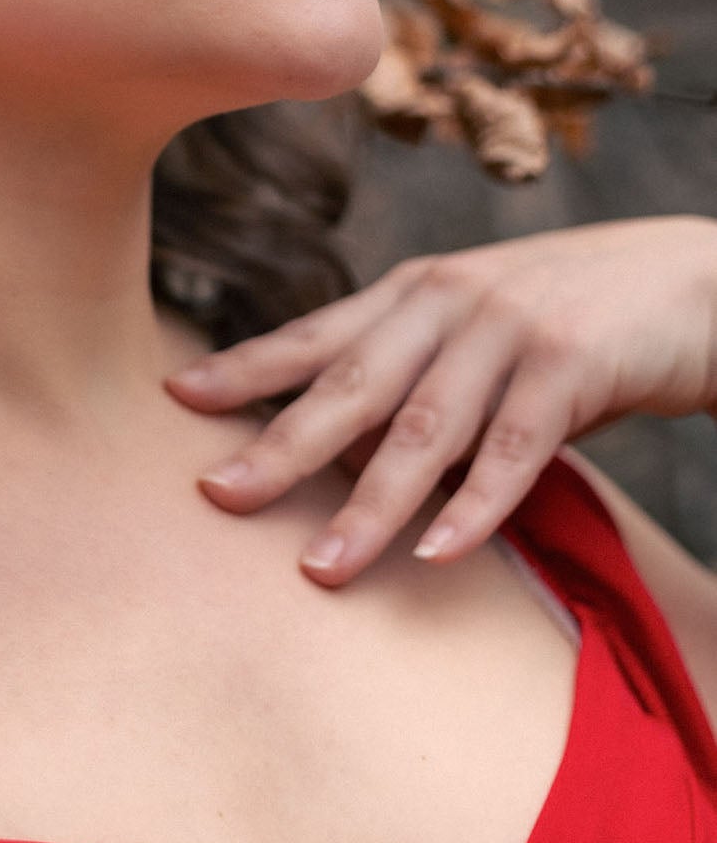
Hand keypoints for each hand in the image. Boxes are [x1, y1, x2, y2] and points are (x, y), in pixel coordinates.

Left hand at [165, 219, 716, 585]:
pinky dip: (476, 506)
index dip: (246, 366)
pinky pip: (514, 449)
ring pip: (422, 430)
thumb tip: (343, 443)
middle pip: (349, 386)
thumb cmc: (580, 315)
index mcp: (418, 290)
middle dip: (280, 446)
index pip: (315, 334)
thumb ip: (418, 373)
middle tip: (217, 495)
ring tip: (321, 565)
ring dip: (369, 505)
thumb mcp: (484, 329)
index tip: (177, 396)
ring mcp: (508, 328)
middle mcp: (449, 300)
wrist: (699, 277)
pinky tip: (438, 554)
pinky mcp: (571, 362)